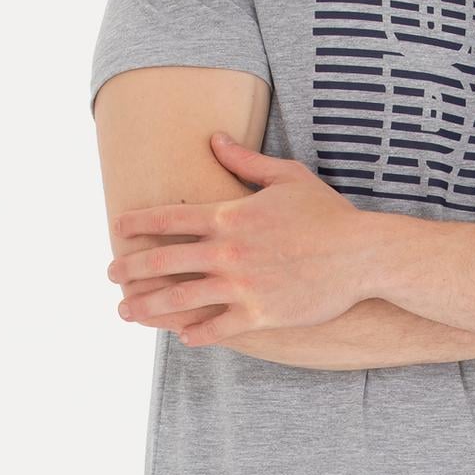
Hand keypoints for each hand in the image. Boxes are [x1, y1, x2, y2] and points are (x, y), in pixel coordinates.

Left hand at [108, 133, 378, 342]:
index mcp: (230, 216)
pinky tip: (181, 336)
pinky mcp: (261, 315)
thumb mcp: (288, 177)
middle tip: (111, 273)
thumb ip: (245, 161)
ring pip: (181, 300)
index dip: (136, 223)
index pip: (169, 218)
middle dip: (130, 268)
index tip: (115, 228)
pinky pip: (218, 328)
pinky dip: (197, 333)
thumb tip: (214, 139)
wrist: (363, 255)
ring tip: (126, 311)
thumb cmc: (328, 214)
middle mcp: (228, 252)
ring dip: (148, 307)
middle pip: (164, 261)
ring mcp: (243, 286)